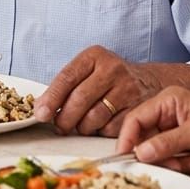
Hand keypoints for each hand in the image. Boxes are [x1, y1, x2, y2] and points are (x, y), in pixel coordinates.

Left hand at [34, 46, 159, 135]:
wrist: (148, 80)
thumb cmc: (107, 77)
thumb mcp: (87, 70)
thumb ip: (64, 86)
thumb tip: (41, 109)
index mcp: (94, 56)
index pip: (67, 78)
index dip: (51, 98)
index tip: (41, 114)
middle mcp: (112, 69)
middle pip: (80, 99)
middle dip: (64, 118)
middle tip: (58, 126)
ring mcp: (128, 89)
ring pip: (94, 117)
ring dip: (81, 127)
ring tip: (78, 126)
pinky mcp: (138, 108)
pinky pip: (111, 128)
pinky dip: (99, 132)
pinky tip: (98, 127)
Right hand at [116, 86, 189, 171]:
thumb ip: (166, 143)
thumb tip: (139, 153)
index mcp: (168, 101)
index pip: (137, 118)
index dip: (128, 137)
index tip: (123, 155)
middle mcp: (168, 115)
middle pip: (145, 137)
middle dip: (157, 153)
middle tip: (170, 162)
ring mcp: (176, 131)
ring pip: (158, 151)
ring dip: (175, 160)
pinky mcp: (185, 146)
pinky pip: (172, 159)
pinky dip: (186, 163)